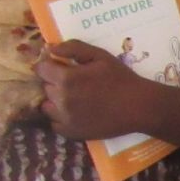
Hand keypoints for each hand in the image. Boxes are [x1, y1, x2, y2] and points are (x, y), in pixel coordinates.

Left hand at [34, 40, 157, 140]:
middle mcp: (61, 99)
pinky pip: (54, 123)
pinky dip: (60, 118)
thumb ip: (73, 48)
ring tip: (75, 99)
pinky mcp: (71, 132)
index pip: (41, 69)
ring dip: (56, 101)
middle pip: (45, 87)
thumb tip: (49, 49)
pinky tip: (76, 113)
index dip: (51, 66)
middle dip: (56, 83)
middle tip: (75, 83)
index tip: (62, 68)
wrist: (138, 107)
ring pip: (47, 106)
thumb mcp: (100, 55)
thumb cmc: (121, 78)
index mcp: (66, 78)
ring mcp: (65, 118)